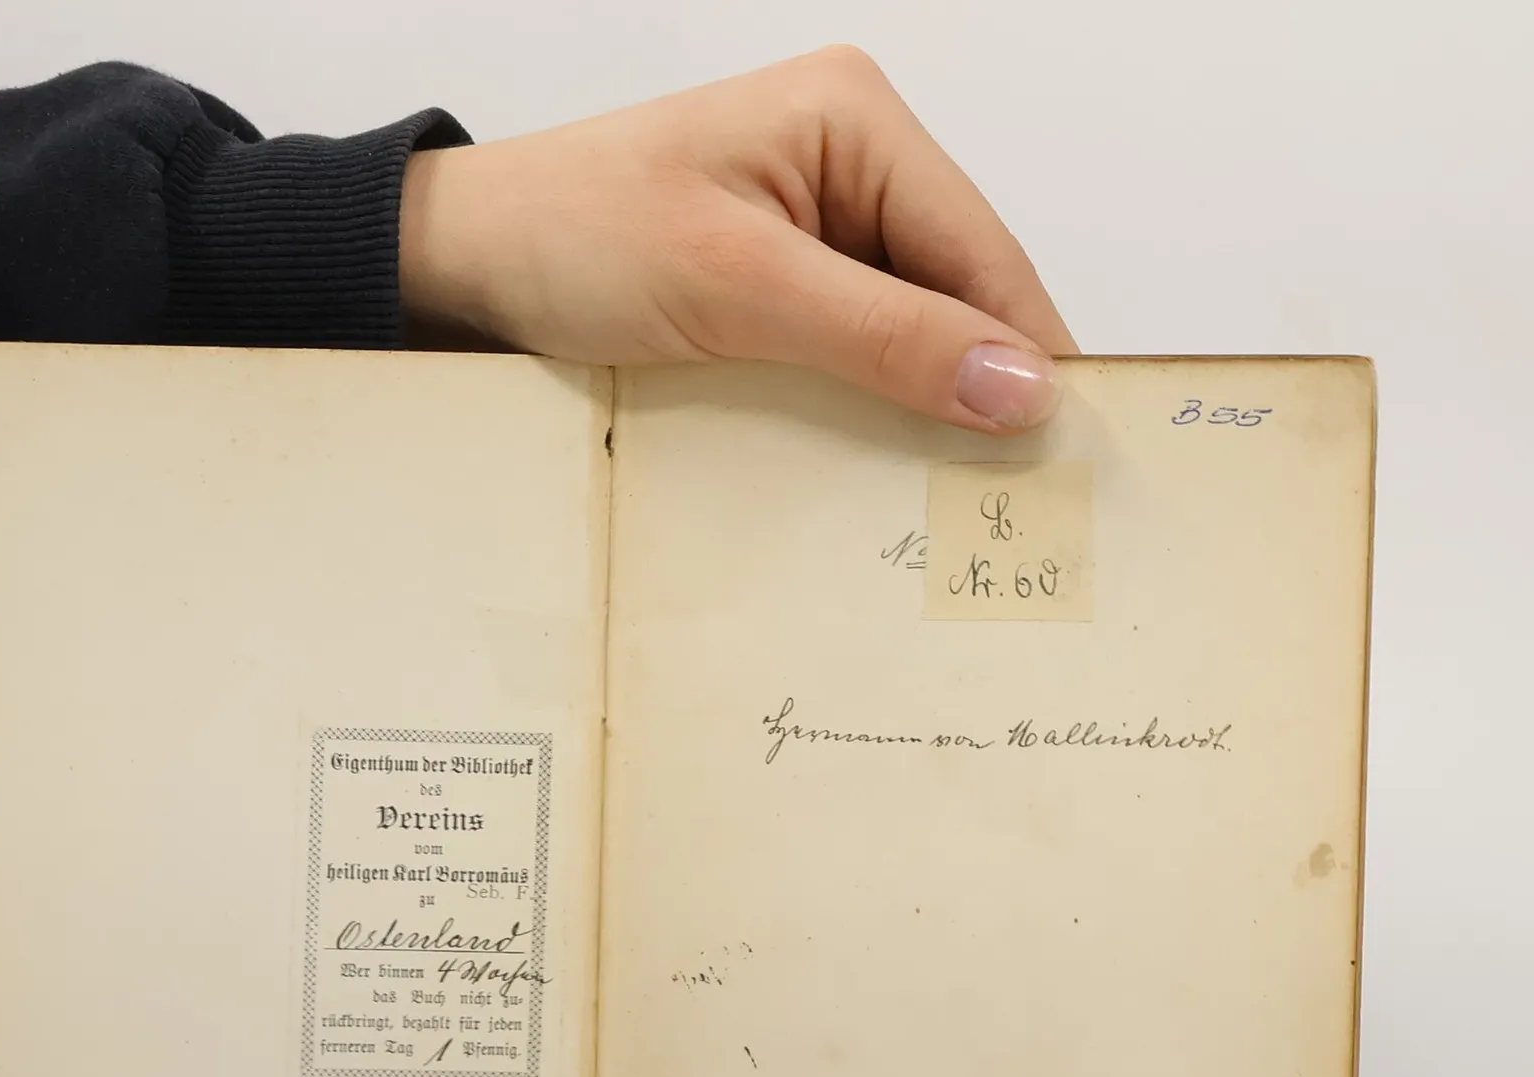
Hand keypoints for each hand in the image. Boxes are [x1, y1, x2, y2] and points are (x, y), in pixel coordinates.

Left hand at [400, 46, 1076, 432]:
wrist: (469, 262)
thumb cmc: (577, 238)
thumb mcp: (739, 288)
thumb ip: (883, 336)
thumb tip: (1021, 388)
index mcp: (857, 119)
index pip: (980, 248)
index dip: (1027, 351)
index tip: (1064, 453)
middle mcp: (853, 160)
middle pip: (957, 290)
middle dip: (978, 385)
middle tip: (1009, 500)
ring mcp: (819, 223)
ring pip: (912, 329)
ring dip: (923, 406)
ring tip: (953, 498)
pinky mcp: (784, 281)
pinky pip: (857, 349)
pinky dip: (869, 406)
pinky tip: (878, 466)